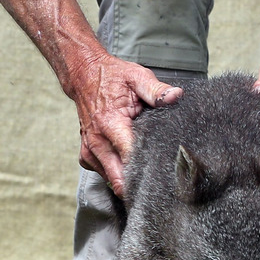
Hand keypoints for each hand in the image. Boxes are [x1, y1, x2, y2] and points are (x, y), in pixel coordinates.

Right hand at [72, 54, 182, 197]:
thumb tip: (176, 96)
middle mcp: (97, 142)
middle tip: (160, 181)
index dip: (149, 170)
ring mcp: (89, 151)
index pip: (130, 158)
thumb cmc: (111, 77)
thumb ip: (156, 90)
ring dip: (128, 178)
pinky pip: (105, 174)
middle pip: (119, 180)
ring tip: (145, 166)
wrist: (83, 76)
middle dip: (139, 184)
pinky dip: (117, 172)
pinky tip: (128, 161)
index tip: (165, 174)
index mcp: (110, 124)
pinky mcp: (87, 156)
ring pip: (112, 181)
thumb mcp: (137, 77)